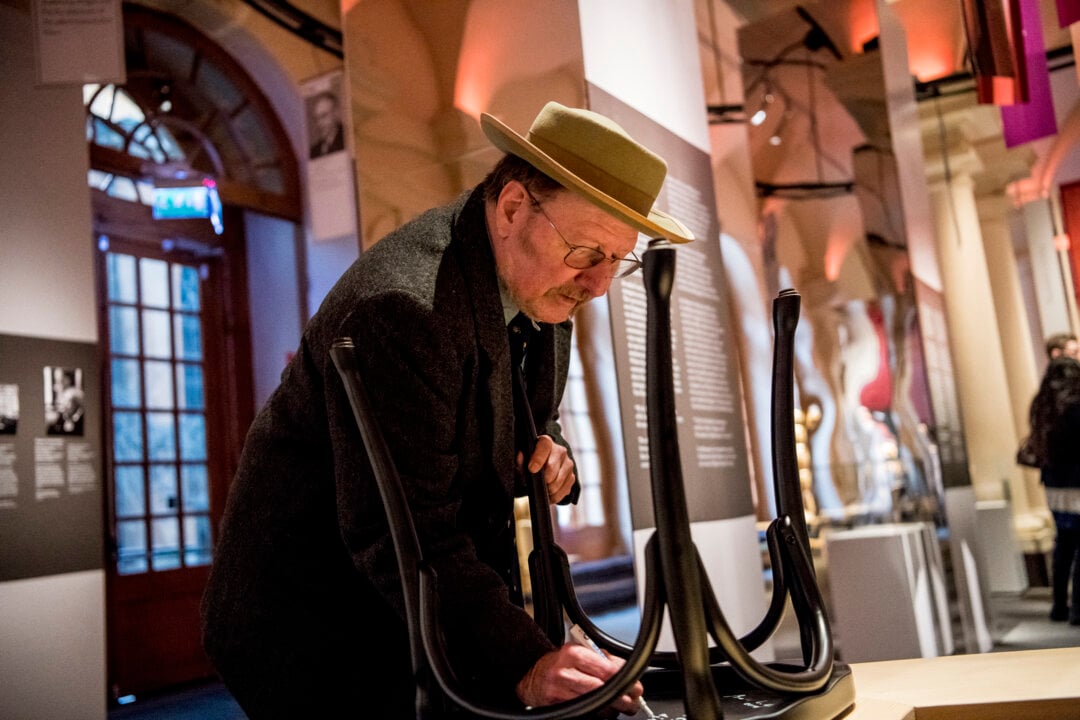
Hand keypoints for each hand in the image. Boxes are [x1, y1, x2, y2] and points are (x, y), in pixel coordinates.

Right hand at [515, 644, 643, 714]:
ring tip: (622, 707)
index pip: (606, 667)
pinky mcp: (557, 706)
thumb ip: (602, 659)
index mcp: (573, 653)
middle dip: (622, 697)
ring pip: (593, 704)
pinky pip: (583, 714)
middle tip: (634, 700)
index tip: (636, 685)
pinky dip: (597, 714)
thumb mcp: (579, 652)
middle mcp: (565, 671)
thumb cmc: (560, 664)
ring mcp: (559, 691)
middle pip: (600, 688)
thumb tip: (627, 672)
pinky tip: (603, 711)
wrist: (532, 675)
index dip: (625, 679)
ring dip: (612, 708)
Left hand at [520, 435, 575, 502]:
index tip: (532, 469)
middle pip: (552, 466)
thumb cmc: (530, 462)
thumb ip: (520, 460)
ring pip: (559, 480)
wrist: (542, 467)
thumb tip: (520, 458)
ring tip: (543, 488)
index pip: (544, 446)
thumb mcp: (523, 461)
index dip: (538, 458)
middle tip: (538, 483)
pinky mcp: (572, 476)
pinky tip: (549, 493)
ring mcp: (568, 463)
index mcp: (546, 442)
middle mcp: (560, 451)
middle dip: (543, 478)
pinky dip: (555, 495)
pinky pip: (565, 490)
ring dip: (549, 488)